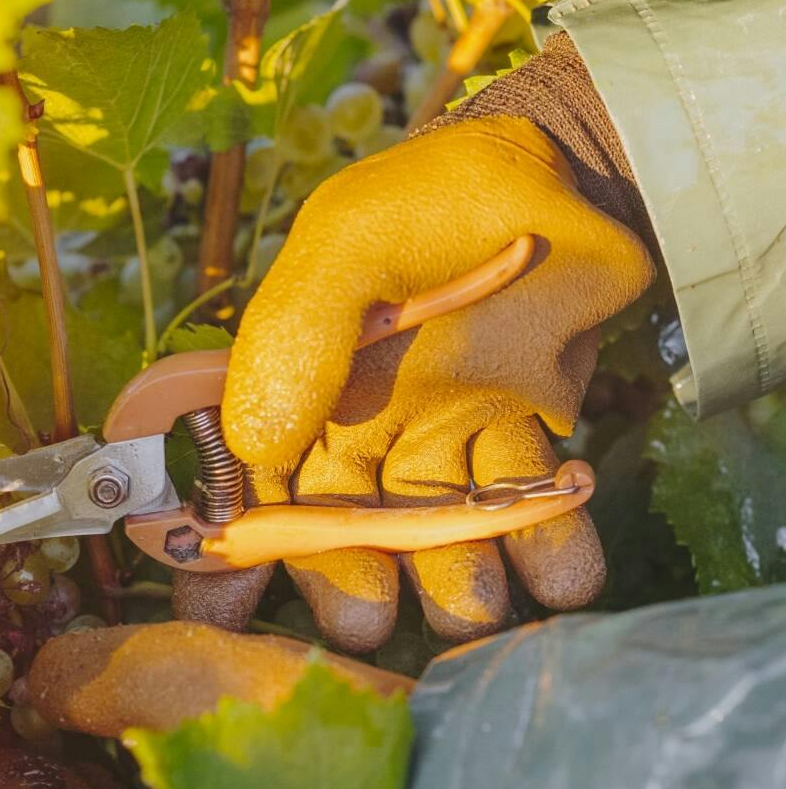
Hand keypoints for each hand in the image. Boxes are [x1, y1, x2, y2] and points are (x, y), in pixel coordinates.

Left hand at [0, 622, 414, 788]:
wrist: (456, 787)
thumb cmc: (302, 740)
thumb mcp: (177, 681)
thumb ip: (88, 677)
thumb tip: (32, 687)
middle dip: (54, 769)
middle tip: (28, 708)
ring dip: (111, 762)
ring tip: (92, 700)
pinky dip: (170, 764)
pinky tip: (179, 718)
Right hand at [175, 37, 655, 651]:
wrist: (558, 164)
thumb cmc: (429, 201)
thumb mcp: (345, 247)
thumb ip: (295, 336)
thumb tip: (256, 448)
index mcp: (302, 394)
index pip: (254, 487)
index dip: (233, 551)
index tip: (225, 606)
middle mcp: (364, 429)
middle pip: (346, 530)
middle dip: (353, 583)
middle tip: (366, 623)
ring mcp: (444, 435)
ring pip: (439, 532)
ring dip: (455, 580)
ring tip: (479, 610)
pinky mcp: (522, 432)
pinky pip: (531, 503)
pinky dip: (549, 545)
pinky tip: (563, 574)